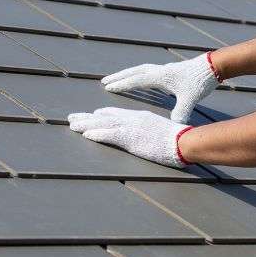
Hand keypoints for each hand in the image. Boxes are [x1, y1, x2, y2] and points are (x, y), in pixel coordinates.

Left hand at [66, 106, 191, 167]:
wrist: (184, 141)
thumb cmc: (178, 140)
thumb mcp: (161, 133)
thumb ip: (151, 133)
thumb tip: (148, 138)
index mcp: (140, 117)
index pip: (116, 114)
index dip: (100, 115)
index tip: (90, 115)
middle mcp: (133, 119)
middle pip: (104, 117)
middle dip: (86, 118)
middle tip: (72, 118)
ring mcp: (131, 127)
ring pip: (102, 124)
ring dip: (85, 125)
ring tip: (72, 125)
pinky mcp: (131, 138)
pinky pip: (109, 135)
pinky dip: (97, 134)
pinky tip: (85, 135)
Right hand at [101, 52, 221, 123]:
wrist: (212, 67)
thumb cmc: (199, 82)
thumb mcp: (190, 99)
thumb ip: (181, 112)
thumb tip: (175, 126)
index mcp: (161, 76)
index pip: (136, 80)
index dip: (122, 84)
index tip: (108, 87)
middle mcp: (160, 71)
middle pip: (134, 72)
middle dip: (119, 77)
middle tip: (104, 81)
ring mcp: (165, 69)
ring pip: (141, 70)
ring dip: (128, 74)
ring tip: (118, 79)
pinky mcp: (170, 70)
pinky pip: (149, 72)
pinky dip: (140, 75)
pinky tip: (141, 81)